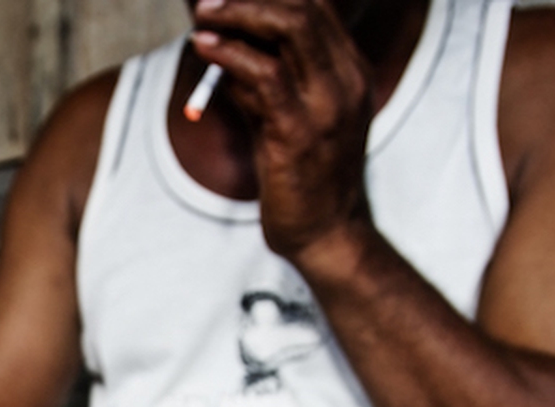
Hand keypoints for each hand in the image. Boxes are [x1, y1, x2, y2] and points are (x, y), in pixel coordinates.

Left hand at [190, 0, 374, 267]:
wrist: (327, 234)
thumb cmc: (303, 178)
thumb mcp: (283, 118)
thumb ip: (259, 82)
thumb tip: (221, 46)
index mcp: (352, 72)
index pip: (318, 7)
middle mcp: (348, 80)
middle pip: (305, 8)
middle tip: (206, 3)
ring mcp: (328, 105)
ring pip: (290, 28)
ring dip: (237, 15)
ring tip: (202, 18)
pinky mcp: (300, 131)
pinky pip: (264, 74)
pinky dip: (229, 54)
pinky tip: (205, 48)